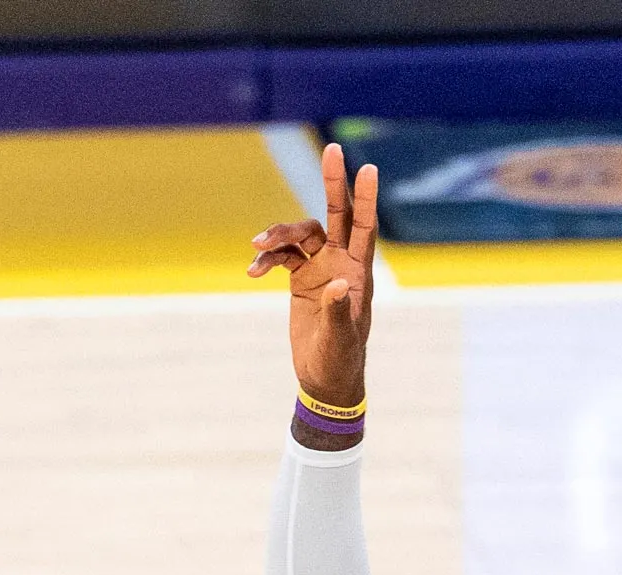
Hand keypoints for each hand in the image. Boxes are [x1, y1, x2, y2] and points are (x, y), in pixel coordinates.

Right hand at [245, 143, 377, 409]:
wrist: (325, 379)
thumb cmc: (340, 360)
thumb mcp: (340, 338)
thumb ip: (337, 311)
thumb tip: (337, 285)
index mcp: (359, 273)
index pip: (366, 228)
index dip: (366, 198)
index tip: (367, 168)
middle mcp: (341, 264)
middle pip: (338, 214)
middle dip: (334, 183)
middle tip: (333, 149)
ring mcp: (320, 268)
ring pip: (300, 234)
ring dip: (279, 233)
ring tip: (257, 245)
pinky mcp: (300, 279)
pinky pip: (281, 256)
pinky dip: (267, 257)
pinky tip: (254, 270)